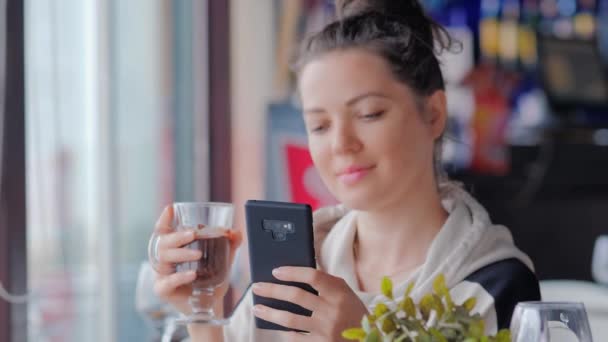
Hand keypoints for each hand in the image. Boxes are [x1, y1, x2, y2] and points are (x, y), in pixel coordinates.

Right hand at [151, 205, 242, 313]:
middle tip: (193, 234)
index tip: (170, 208)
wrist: (211, 304)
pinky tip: (192, 275)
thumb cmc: (211, 278)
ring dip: (181, 254)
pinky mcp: (163, 291)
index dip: (164, 219)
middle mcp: (165, 260)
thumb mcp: (223, 259)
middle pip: (163, 243)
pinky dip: (179, 277)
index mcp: (174, 248)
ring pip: (163, 260)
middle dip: (177, 236)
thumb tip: (235, 231)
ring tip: (198, 254)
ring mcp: (162, 275)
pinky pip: (166, 282)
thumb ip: (229, 244)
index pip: (164, 231)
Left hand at [251, 267, 368, 340]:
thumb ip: (326, 284)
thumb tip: (294, 274)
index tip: (275, 271)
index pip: (313, 276)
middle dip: (272, 290)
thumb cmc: (352, 314)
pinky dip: (285, 332)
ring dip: (269, 312)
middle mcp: (332, 310)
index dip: (292, 272)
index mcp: (340, 292)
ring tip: (257, 308)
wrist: (369, 341)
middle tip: (256, 287)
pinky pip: (295, 338)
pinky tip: (278, 328)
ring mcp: (326, 329)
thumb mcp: (346, 294)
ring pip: (289, 319)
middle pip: (295, 296)